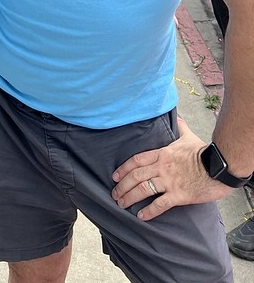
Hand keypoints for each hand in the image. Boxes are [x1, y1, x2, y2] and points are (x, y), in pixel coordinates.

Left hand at [111, 117, 230, 219]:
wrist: (220, 167)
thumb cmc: (204, 152)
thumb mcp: (189, 137)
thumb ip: (181, 128)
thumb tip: (178, 118)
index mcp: (162, 154)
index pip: (137, 160)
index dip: (124, 168)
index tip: (115, 176)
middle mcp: (162, 167)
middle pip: (136, 176)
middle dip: (122, 186)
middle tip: (115, 194)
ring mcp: (170, 181)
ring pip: (143, 189)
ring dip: (130, 197)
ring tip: (122, 204)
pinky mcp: (179, 195)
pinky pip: (160, 204)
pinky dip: (149, 211)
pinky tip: (141, 216)